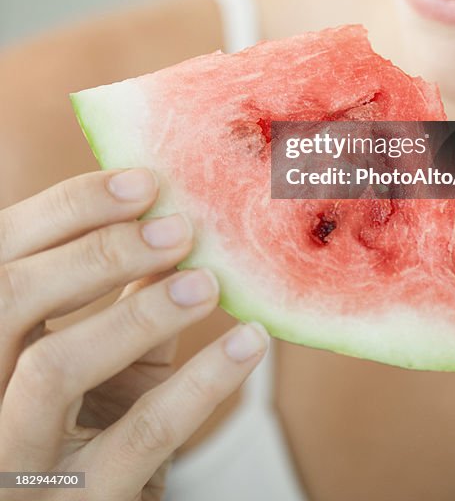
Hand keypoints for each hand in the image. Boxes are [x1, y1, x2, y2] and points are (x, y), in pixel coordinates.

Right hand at [0, 167, 268, 498]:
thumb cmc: (92, 421)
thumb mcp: (97, 350)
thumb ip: (121, 289)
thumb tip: (173, 210)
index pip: (2, 252)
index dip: (69, 207)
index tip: (144, 181)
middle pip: (11, 297)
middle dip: (98, 251)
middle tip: (177, 227)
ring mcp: (18, 456)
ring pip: (54, 367)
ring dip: (138, 311)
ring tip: (208, 283)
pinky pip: (139, 436)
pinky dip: (201, 384)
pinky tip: (248, 343)